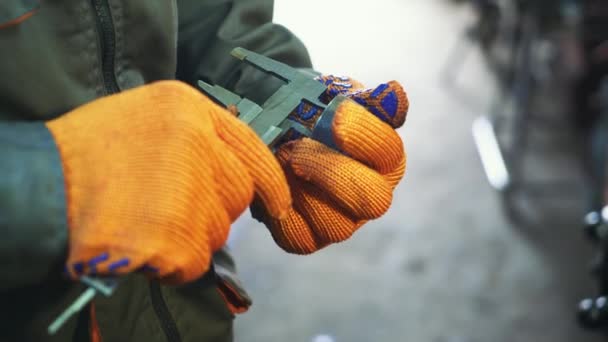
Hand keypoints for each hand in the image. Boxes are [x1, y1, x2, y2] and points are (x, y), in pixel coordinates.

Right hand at [46, 81, 290, 283]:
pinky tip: (142, 244)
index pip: (251, 146)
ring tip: (146, 222)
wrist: (41, 189)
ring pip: (219, 229)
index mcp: (188, 108)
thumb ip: (194, 133)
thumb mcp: (144, 116)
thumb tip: (233, 161)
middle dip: (215, 208)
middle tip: (174, 210)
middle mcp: (198, 144)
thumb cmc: (86, 154)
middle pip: (238, 192)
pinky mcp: (177, 238)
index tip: (277, 201)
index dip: (269, 178)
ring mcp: (190, 191)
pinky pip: (196, 261)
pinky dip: (174, 262)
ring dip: (190, 235)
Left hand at [252, 75, 407, 253]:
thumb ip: (361, 97)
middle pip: (373, 200)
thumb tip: (394, 93)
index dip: (365, 135)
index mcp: (385, 157)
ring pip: (336, 225)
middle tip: (297, 147)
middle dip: (333, 172)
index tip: (337, 113)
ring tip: (280, 162)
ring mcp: (343, 221)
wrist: (273, 133)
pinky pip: (300, 238)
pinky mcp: (310, 238)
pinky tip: (273, 185)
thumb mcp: (333, 96)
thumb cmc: (310, 114)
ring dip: (302, 192)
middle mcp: (372, 194)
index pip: (388, 152)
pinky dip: (281, 214)